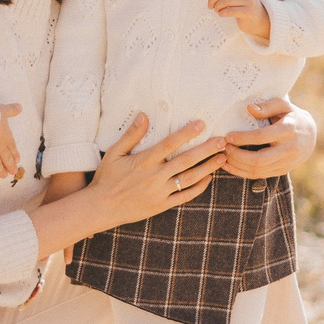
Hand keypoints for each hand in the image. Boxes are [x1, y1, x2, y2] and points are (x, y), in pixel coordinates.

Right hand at [0, 104, 23, 179]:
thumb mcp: (3, 110)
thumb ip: (11, 110)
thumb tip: (20, 107)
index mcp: (7, 137)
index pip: (13, 148)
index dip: (15, 154)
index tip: (17, 161)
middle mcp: (1, 148)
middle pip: (7, 159)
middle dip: (10, 166)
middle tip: (13, 172)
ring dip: (0, 171)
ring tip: (3, 176)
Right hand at [25, 114, 226, 260]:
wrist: (101, 208)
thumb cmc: (106, 179)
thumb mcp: (114, 153)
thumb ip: (131, 135)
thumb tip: (144, 115)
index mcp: (143, 162)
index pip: (169, 144)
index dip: (186, 134)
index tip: (201, 124)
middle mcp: (154, 177)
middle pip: (185, 161)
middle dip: (206, 150)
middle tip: (222, 141)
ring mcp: (159, 192)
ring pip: (189, 179)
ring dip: (207, 168)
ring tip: (222, 158)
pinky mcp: (161, 205)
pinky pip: (184, 196)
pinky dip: (198, 188)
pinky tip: (208, 178)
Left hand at [205, 0, 271, 43]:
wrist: (258, 17)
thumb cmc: (243, 3)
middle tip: (209, 5)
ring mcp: (248, 0)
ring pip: (226, 1)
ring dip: (217, 6)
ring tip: (216, 10)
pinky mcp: (248, 11)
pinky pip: (230, 11)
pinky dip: (222, 13)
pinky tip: (221, 14)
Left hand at [221, 97, 316, 178]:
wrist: (311, 135)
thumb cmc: (292, 116)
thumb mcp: (283, 105)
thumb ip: (268, 106)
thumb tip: (249, 108)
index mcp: (289, 130)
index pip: (262, 137)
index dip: (242, 138)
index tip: (228, 136)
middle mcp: (289, 150)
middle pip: (259, 160)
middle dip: (237, 156)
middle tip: (224, 148)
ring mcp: (287, 163)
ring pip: (257, 171)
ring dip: (237, 166)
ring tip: (223, 157)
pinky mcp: (282, 171)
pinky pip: (259, 175)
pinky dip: (242, 172)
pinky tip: (230, 166)